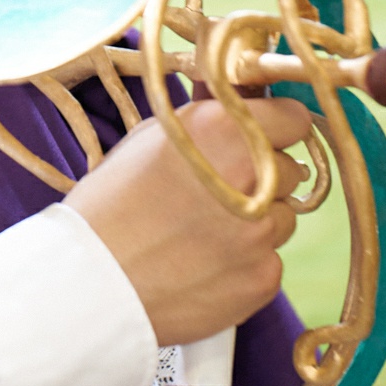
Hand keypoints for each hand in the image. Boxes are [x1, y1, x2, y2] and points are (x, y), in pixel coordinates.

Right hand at [67, 98, 312, 344]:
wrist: (91, 280)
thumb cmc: (110, 204)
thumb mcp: (150, 140)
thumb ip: (208, 122)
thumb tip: (244, 104)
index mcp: (224, 130)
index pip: (294, 118)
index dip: (276, 130)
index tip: (261, 142)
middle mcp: (253, 177)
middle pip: (290, 172)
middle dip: (263, 181)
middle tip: (216, 197)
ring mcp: (261, 233)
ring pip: (281, 220)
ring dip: (254, 225)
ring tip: (201, 237)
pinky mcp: (262, 278)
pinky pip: (268, 264)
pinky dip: (243, 266)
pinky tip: (201, 268)